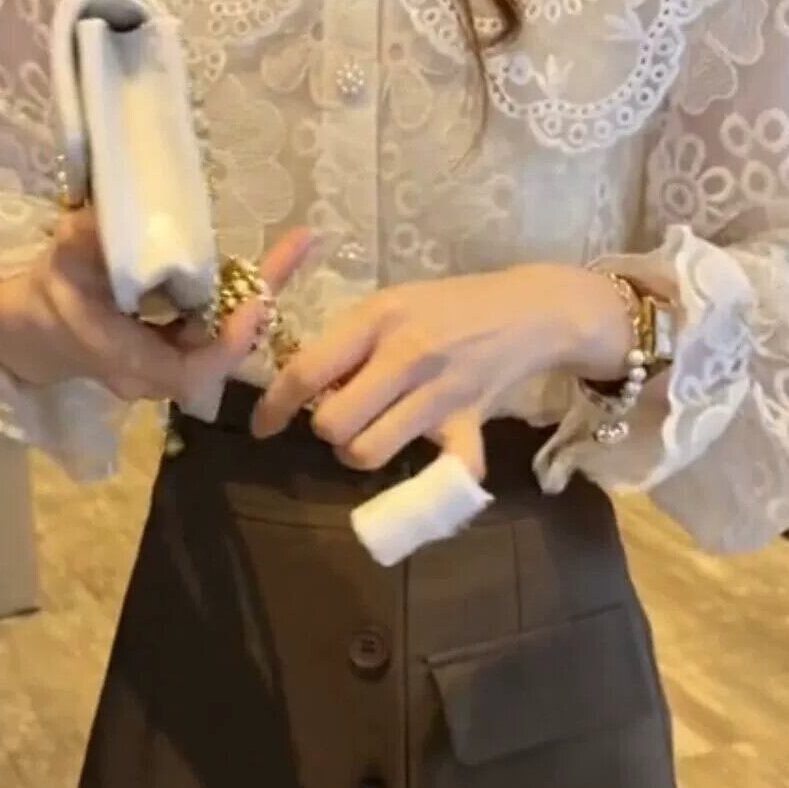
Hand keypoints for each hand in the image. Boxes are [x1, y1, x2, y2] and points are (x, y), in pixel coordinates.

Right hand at [0, 208, 313, 403]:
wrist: (32, 330)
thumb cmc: (46, 299)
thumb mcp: (56, 266)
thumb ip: (80, 244)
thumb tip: (104, 216)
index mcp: (128, 362)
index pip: (191, 371)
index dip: (228, 343)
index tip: (256, 302)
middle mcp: (157, 373)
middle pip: (222, 352)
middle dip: (261, 304)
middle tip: (299, 247)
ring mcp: (170, 362)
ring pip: (224, 337)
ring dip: (258, 295)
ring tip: (295, 246)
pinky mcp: (178, 345)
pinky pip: (217, 325)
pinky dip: (241, 295)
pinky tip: (265, 260)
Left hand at [251, 265, 633, 475]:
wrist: (525, 310)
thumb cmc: (445, 305)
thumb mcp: (389, 303)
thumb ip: (348, 341)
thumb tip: (303, 387)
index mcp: (376, 318)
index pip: (307, 371)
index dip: (275, 406)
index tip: (263, 426)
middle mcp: (405, 354)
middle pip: (333, 424)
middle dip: (327, 429)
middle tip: (343, 416)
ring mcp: (439, 391)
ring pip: (369, 452)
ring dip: (361, 451)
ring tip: (374, 432)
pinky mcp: (470, 421)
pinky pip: (447, 471)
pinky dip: (433, 484)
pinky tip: (425, 465)